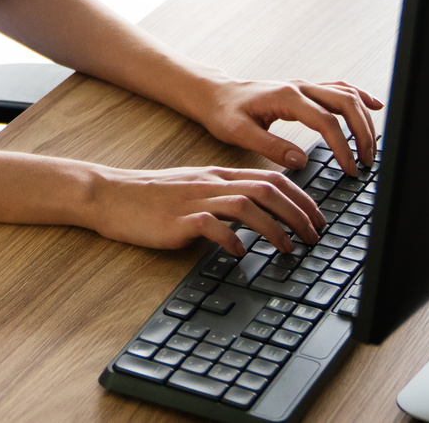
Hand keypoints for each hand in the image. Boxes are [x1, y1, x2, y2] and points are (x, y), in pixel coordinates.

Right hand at [83, 164, 323, 255]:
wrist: (110, 195)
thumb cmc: (151, 197)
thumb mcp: (194, 189)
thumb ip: (224, 196)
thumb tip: (258, 212)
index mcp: (218, 175)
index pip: (272, 179)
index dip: (302, 199)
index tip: (317, 219)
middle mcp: (212, 184)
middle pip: (268, 190)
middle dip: (299, 213)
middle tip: (314, 236)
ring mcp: (195, 200)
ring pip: (248, 205)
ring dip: (276, 228)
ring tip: (289, 248)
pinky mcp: (179, 220)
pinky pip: (213, 227)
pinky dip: (232, 240)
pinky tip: (240, 254)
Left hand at [197, 77, 383, 175]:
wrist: (215, 95)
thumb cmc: (224, 113)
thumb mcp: (239, 133)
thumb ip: (270, 146)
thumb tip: (301, 161)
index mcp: (286, 97)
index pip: (327, 121)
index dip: (343, 147)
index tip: (350, 169)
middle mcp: (300, 87)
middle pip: (346, 104)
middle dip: (362, 133)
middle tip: (367, 162)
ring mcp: (304, 87)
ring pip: (347, 95)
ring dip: (364, 119)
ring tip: (371, 148)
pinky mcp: (305, 91)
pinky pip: (340, 90)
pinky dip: (360, 98)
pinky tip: (375, 106)